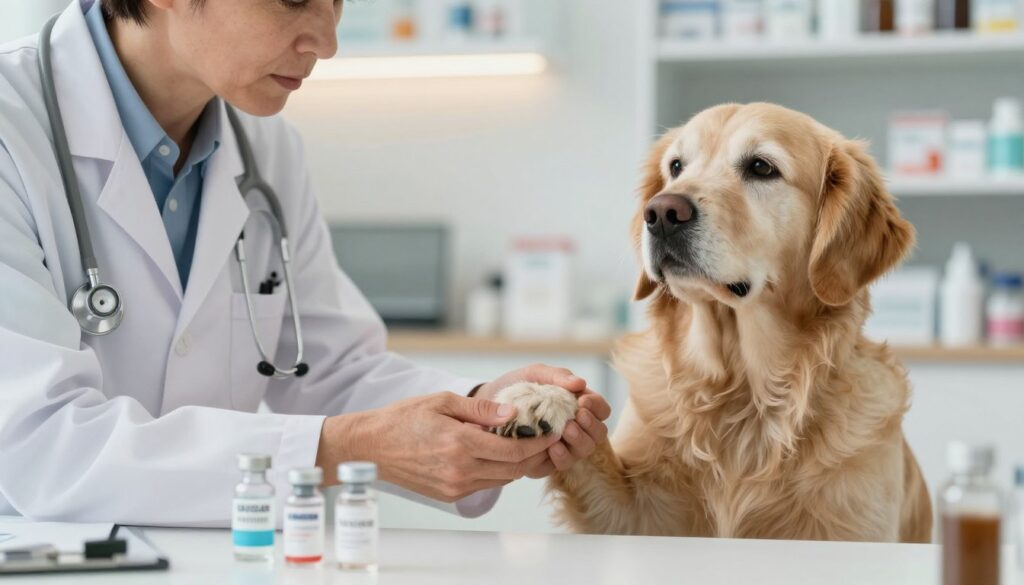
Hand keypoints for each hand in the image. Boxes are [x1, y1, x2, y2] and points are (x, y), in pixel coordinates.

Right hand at [316, 392, 559, 501]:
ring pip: (502, 479)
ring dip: (518, 464)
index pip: (515, 451)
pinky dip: (497, 470)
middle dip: (536, 454)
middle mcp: (461, 470)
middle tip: (549, 437)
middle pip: (514, 469)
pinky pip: (484, 483)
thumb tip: (514, 413)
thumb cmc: (403, 418)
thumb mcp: (443, 401)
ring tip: (529, 444)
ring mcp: (455, 486)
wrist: (370, 447)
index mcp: (461, 445)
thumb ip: (481, 410)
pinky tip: (500, 454)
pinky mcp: (450, 494)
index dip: (540, 442)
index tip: (553, 430)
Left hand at [473, 364, 610, 477]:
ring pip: (584, 451)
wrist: (487, 406)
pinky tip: (551, 447)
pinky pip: (561, 465)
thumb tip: (579, 383)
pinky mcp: (546, 462)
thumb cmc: (517, 388)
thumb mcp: (535, 374)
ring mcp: (563, 447)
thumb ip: (557, 376)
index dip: (597, 407)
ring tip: (564, 431)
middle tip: (576, 417)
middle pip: (599, 434)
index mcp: (577, 406)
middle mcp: (575, 428)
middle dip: (591, 426)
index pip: (601, 409)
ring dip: (578, 441)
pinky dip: (560, 456)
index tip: (582, 401)